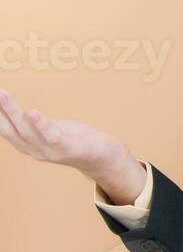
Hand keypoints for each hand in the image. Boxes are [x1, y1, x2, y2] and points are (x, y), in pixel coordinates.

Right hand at [0, 88, 145, 203]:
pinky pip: (52, 136)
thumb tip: (11, 105)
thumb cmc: (75, 138)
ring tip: (2, 95)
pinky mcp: (68, 148)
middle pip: (11, 129)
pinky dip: (41, 124)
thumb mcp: (48, 128)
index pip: (5, 129)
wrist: (104, 156)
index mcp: (27, 144)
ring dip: (13, 112)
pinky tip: (33, 112)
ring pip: (27, 130)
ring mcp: (50, 151)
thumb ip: (31, 121)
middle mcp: (34, 150)